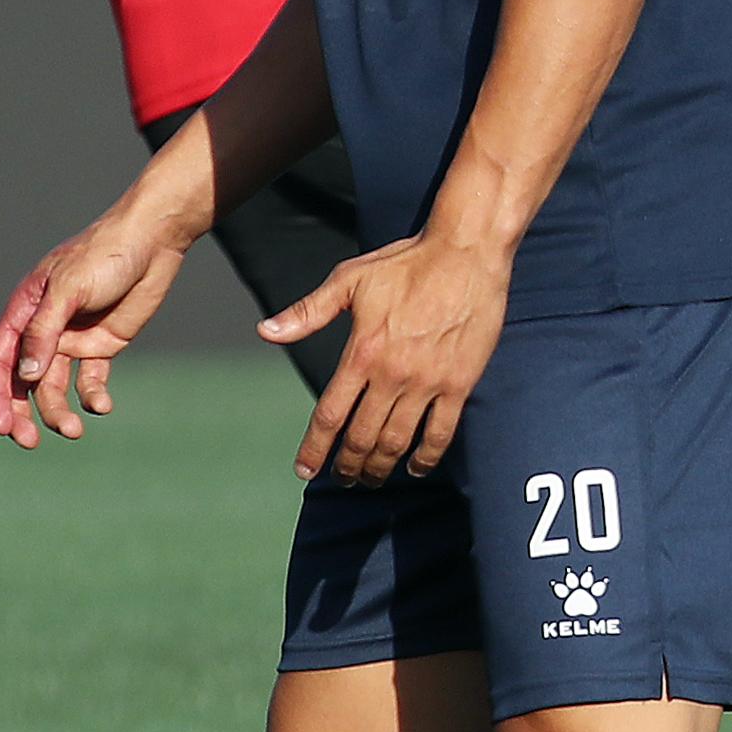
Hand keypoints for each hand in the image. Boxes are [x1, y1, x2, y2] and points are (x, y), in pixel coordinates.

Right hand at [0, 208, 190, 445]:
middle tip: (30, 442)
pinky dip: (93, 397)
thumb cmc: (105, 255)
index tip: (2, 427)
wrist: (153, 241)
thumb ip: (44, 331)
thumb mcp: (69, 289)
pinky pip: (90, 381)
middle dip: (23, 414)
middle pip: (23, 382)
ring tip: (76, 430)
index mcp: (25, 311)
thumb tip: (26, 375)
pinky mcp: (102, 346)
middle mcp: (44, 330)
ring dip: (59, 412)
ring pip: (55, 388)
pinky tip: (102, 407)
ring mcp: (72, 340)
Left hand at [262, 231, 512, 485]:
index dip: (315, 448)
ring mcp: (428, 383)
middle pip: (362, 437)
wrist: (465, 254)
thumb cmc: (407, 263)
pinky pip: (440, 432)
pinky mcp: (459, 383)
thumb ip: (307, 312)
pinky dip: (426, 457)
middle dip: (348, 465)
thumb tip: (266, 331)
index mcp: (362, 353)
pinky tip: (416, 466)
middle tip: (342, 477)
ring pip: (398, 442)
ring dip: (380, 467)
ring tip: (371, 477)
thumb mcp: (350, 281)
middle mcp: (393, 375)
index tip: (306, 470)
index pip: (330, 415)